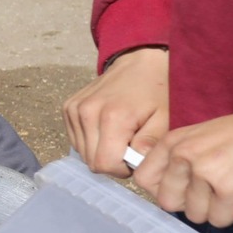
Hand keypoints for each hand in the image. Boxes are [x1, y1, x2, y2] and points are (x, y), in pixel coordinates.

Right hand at [63, 47, 169, 176]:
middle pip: (91, 161)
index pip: (104, 164)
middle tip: (128, 148)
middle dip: (111, 161)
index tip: (134, 159)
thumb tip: (137, 164)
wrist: (138, 62)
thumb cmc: (156, 91)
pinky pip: (76, 140)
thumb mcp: (164, 118)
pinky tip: (105, 130)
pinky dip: (90, 141)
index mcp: (113, 117)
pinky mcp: (68, 107)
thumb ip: (150, 144)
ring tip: (118, 137)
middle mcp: (87, 113)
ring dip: (100, 151)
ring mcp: (74, 109)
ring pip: (82, 152)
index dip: (121, 169)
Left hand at [132, 107, 232, 227]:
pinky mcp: (228, 193)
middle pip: (168, 202)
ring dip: (213, 209)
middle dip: (188, 203)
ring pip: (194, 214)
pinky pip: (218, 220)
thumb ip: (178, 159)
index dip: (161, 190)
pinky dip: (231, 214)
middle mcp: (183, 157)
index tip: (177, 191)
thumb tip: (163, 186)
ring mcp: (205, 175)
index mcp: (172, 142)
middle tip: (209, 193)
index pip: (144, 179)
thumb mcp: (199, 136)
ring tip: (229, 189)